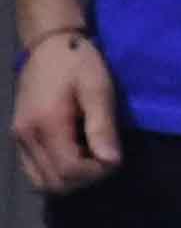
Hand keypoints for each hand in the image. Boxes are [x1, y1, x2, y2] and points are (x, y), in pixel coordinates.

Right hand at [13, 32, 120, 196]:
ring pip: (41, 181)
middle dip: (83, 179)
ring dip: (69, 178)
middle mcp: (26, 138)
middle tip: (105, 160)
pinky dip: (56, 170)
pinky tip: (75, 152)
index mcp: (46, 125)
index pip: (68, 171)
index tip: (115, 159)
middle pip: (53, 183)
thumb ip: (102, 126)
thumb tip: (111, 161)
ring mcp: (19, 140)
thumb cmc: (78, 62)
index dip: (95, 173)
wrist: (48, 45)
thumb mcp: (98, 88)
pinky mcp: (19, 138)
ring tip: (91, 157)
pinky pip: (35, 170)